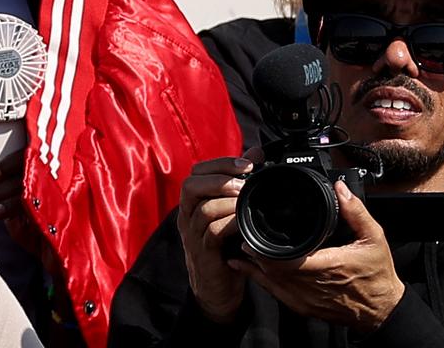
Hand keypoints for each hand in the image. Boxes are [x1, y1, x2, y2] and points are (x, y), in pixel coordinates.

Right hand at [178, 153, 256, 323]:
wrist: (217, 289)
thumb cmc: (225, 248)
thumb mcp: (232, 212)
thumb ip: (239, 182)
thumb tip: (255, 153)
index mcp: (194, 203)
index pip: (197, 172)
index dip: (221, 163)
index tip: (248, 163)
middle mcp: (188, 216)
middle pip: (190, 185)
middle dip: (219, 178)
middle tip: (244, 180)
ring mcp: (193, 235)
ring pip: (201, 208)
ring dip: (226, 201)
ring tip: (246, 199)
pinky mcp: (203, 253)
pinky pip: (211, 233)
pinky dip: (229, 224)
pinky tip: (244, 222)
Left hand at [229, 180, 404, 333]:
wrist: (381, 310)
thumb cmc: (377, 274)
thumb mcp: (374, 238)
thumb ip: (355, 212)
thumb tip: (340, 188)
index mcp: (329, 265)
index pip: (287, 259)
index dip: (266, 247)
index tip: (253, 233)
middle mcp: (313, 285)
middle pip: (272, 268)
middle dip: (256, 251)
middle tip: (244, 234)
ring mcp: (306, 299)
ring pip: (270, 281)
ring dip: (254, 264)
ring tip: (243, 246)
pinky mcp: (303, 307)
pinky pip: (274, 294)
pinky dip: (258, 279)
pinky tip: (245, 267)